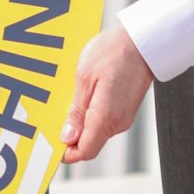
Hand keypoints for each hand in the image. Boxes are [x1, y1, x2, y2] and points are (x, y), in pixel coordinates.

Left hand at [61, 25, 154, 163]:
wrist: (141, 41)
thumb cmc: (114, 53)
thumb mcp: (85, 79)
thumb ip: (76, 112)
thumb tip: (68, 137)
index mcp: (106, 118)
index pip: (85, 151)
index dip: (66, 152)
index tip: (51, 143)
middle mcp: (118, 123)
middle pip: (89, 143)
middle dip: (70, 135)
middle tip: (53, 116)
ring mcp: (123, 116)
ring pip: (96, 130)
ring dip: (80, 121)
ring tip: (69, 98)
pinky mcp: (125, 108)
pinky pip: (103, 119)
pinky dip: (90, 113)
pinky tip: (83, 94)